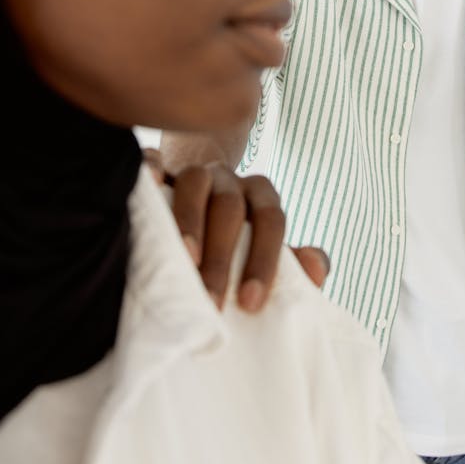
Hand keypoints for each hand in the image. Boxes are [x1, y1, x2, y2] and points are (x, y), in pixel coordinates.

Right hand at [144, 151, 329, 310]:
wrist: (196, 208)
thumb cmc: (234, 247)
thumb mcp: (265, 256)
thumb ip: (295, 266)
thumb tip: (316, 269)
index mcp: (261, 197)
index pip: (272, 220)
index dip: (264, 260)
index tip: (250, 303)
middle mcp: (229, 180)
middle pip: (231, 207)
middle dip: (222, 256)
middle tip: (212, 301)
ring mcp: (193, 171)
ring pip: (195, 183)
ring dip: (190, 222)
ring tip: (185, 261)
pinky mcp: (159, 168)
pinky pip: (154, 160)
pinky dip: (150, 170)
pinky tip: (148, 188)